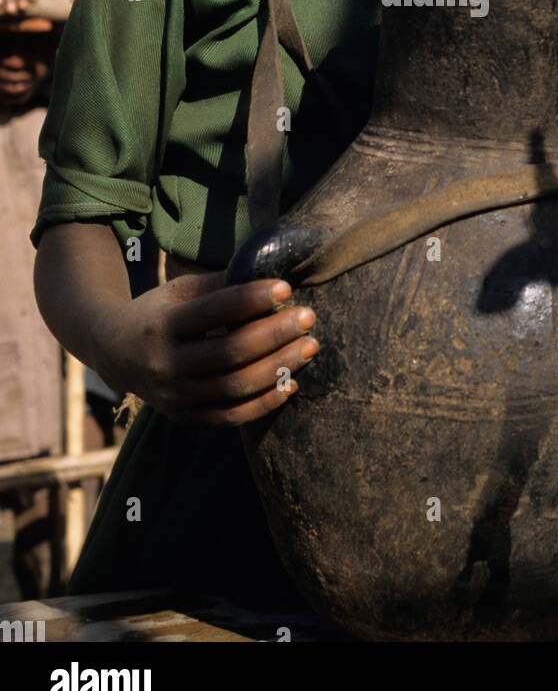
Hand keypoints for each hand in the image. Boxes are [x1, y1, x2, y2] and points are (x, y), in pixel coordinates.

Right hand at [103, 270, 319, 425]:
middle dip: (274, 334)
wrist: (114, 353)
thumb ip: (218, 284)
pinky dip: (264, 403)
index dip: (250, 300)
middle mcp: (165, 364)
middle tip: (308, 317)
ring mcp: (174, 396)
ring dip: (278, 367)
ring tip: (310, 347)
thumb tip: (266, 273)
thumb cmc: (158, 313)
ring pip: (235, 386)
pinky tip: (291, 384)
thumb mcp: (178, 291)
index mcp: (161, 325)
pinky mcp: (185, 417)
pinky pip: (231, 416)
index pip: (212, 313)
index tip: (285, 289)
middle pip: (229, 352)